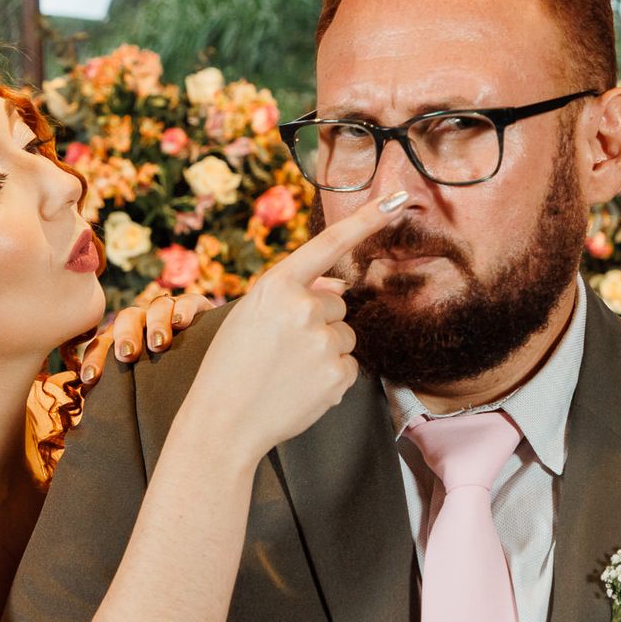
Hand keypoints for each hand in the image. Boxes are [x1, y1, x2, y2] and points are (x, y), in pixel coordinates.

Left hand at [79, 293, 215, 387]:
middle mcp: (144, 323)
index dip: (95, 360)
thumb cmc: (167, 386)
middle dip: (125, 337)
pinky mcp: (197, 307)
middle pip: (126, 319)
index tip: (90, 379)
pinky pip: (188, 301)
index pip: (102, 344)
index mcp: (123, 341)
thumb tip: (94, 422)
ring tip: (159, 344)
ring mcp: (169, 312)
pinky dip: (183, 310)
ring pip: (157, 307)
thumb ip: (123, 397)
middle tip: (127, 356)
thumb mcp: (142, 391)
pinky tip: (181, 323)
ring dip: (155, 324)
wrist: (210, 368)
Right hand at [181, 192, 407, 460]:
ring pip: (345, 336)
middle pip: (338, 304)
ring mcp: (323, 342)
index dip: (365, 220)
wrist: (223, 421)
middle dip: (319, 322)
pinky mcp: (337, 374)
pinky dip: (329, 378)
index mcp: (276, 286)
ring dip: (326, 350)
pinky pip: (348, 366)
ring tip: (288, 371)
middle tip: (283, 349)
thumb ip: (294, 294)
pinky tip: (300, 388)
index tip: (397, 200)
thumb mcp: (251, 315)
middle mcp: (303, 308)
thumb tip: (338, 289)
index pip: (329, 245)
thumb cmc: (231, 366)